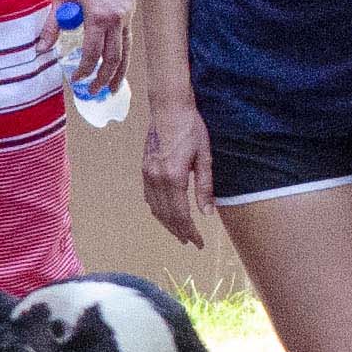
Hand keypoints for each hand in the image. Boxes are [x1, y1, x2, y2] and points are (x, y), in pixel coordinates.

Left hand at [55, 0, 132, 96]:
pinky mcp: (131, 9)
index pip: (93, 54)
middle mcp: (117, 18)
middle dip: (103, 79)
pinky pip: (129, 39)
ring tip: (112, 89)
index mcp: (99, 16)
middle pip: (113, 59)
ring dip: (119, 73)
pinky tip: (119, 64)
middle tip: (92, 92)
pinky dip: (124, 55)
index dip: (83, 70)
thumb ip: (53, 25)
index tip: (75, 79)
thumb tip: (41, 48)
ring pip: (126, 51)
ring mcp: (127, 14)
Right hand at [140, 104, 211, 246]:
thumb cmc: (191, 128)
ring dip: (166, 223)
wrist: (168, 108)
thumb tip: (207, 213)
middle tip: (190, 242)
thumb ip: (205, 187)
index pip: (181, 215)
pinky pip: (148, 197)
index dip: (190, 232)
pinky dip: (157, 210)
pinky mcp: (144, 169)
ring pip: (155, 208)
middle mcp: (156, 179)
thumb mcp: (204, 157)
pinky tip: (164, 213)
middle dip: (178, 231)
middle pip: (166, 215)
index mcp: (173, 178)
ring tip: (179, 232)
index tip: (198, 243)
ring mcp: (147, 174)